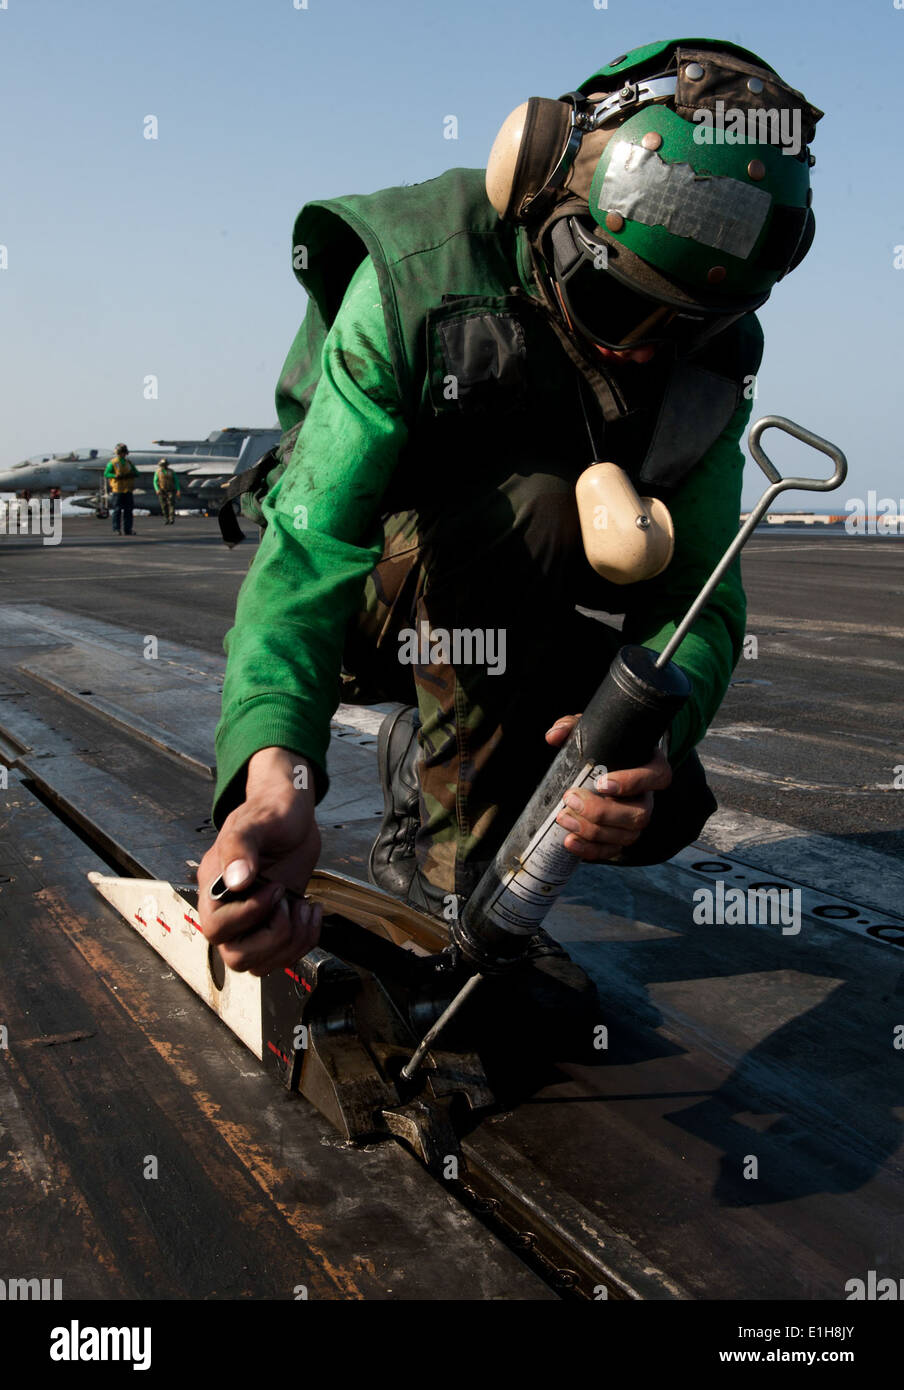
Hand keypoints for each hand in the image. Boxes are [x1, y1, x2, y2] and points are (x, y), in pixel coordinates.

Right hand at [198, 746, 322, 975]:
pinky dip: (305, 940)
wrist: (292, 815)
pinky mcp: (276, 924)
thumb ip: (241, 847)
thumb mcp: (254, 822)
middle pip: (237, 957)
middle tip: (288, 902)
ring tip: (304, 907)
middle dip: (273, 937)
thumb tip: (236, 882)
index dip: (249, 916)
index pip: (216, 928)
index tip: (274, 887)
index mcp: (214, 887)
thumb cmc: (269, 812)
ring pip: (261, 964)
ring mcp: (254, 922)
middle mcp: (230, 910)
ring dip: (292, 943)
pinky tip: (311, 909)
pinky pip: (284, 956)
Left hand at [545, 715, 672, 862]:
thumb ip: (573, 726)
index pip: (656, 778)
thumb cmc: (605, 747)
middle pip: (639, 815)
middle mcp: (649, 798)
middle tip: (570, 798)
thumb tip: (553, 736)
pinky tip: (569, 841)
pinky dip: (591, 850)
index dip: (632, 783)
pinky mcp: (622, 837)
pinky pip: (613, 851)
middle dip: (602, 812)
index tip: (602, 783)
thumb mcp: (593, 731)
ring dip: (592, 832)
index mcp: (653, 768)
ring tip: (564, 819)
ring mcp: (636, 821)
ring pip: (626, 836)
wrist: (608, 767)